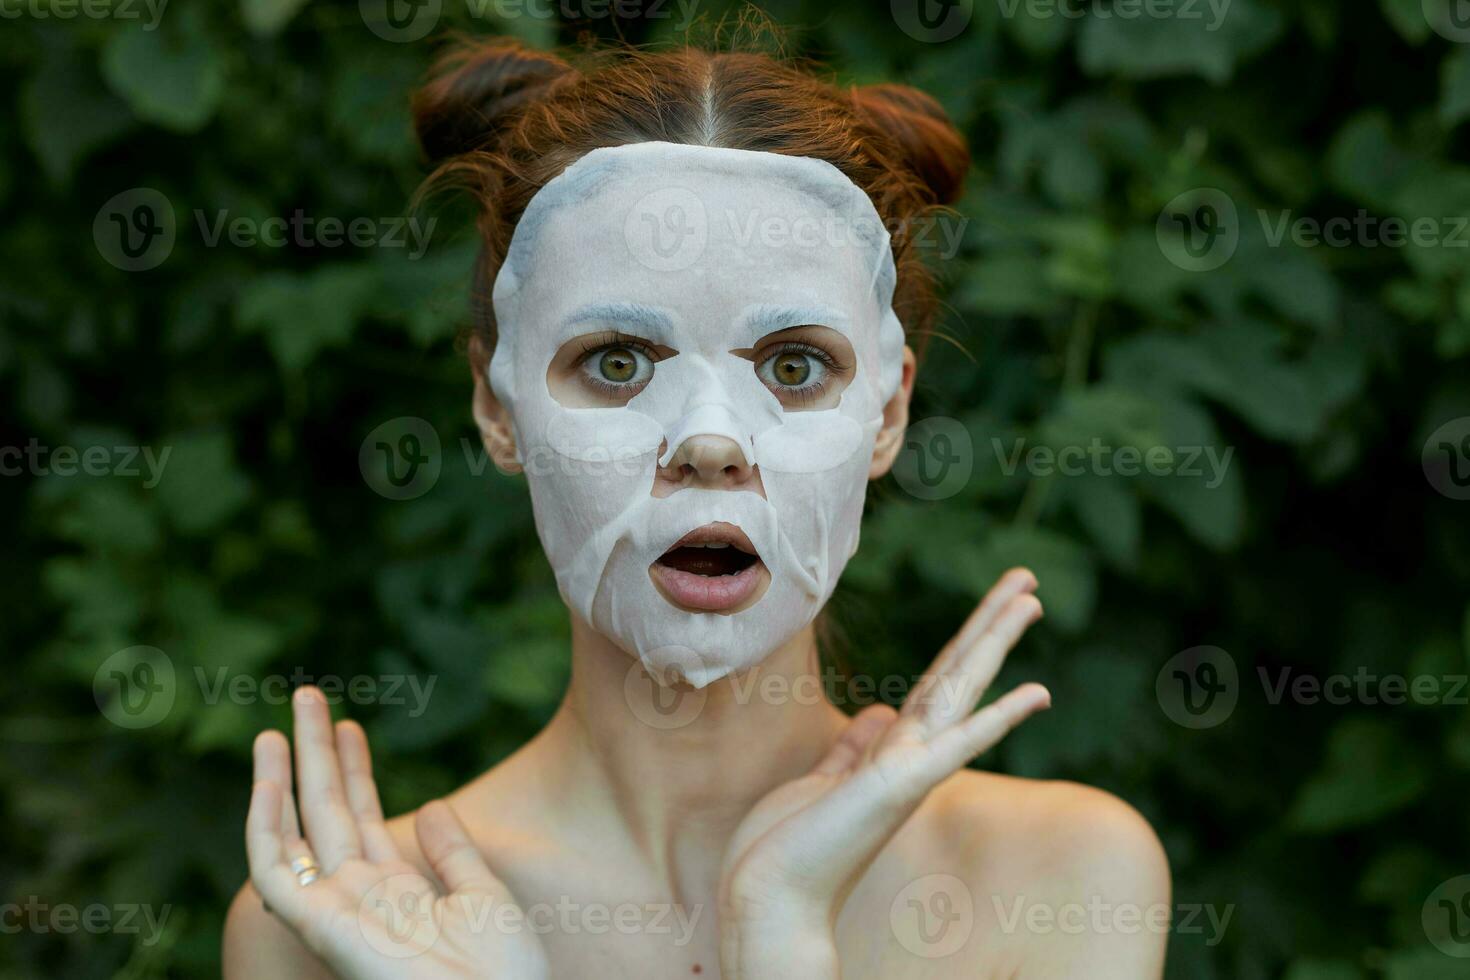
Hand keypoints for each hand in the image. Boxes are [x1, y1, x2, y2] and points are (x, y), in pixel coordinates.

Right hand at [245, 687, 548, 979]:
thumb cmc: (500, 972)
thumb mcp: (483, 896)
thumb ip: (453, 852)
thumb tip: (429, 805)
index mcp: (397, 890)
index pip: (363, 817)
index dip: (354, 769)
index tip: (349, 724)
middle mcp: (359, 896)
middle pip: (327, 812)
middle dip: (315, 755)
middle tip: (307, 696)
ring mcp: (335, 910)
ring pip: (294, 833)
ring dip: (281, 778)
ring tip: (278, 723)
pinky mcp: (319, 927)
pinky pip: (275, 875)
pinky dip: (265, 827)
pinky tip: (266, 782)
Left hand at [717, 569, 1050, 979]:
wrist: (770, 900)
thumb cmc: (788, 850)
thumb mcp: (823, 783)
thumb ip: (854, 749)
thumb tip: (880, 714)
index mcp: (893, 755)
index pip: (938, 683)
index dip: (966, 641)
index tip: (996, 606)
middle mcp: (912, 759)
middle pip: (958, 674)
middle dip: (991, 624)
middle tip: (1028, 578)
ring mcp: (910, 772)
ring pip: (961, 692)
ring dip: (994, 644)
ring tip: (1030, 601)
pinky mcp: (898, 788)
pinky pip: (957, 747)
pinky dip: (996, 721)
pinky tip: (1035, 695)